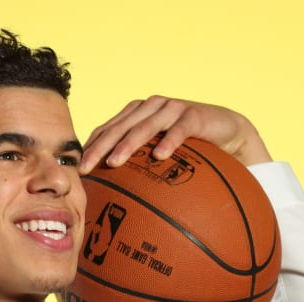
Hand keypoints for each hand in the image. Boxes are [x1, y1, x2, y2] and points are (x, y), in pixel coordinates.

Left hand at [78, 96, 271, 174]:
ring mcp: (171, 109)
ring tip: (114, 162)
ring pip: (144, 126)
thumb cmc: (188, 145)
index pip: (107, 129)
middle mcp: (150, 107)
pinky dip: (169, 141)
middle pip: (119, 127)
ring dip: (128, 145)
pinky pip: (179, 129)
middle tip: (86, 168)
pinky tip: (159, 156)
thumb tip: (112, 192)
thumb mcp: (158, 151)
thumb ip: (137, 162)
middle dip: (100, 148)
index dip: (90, 147)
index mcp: (136, 114)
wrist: (226, 130)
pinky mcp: (193, 114)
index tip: (76, 169)